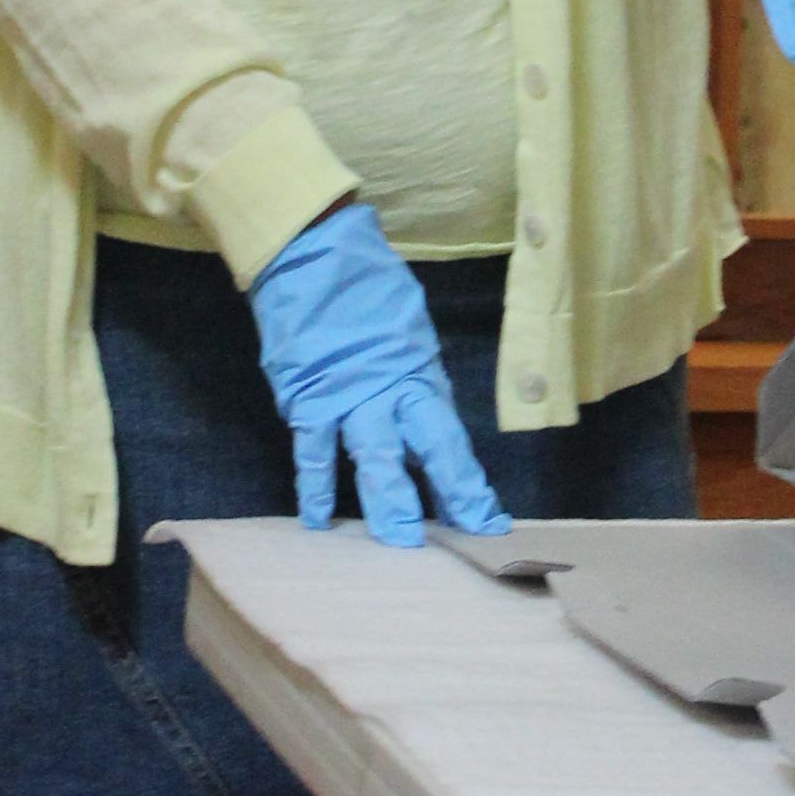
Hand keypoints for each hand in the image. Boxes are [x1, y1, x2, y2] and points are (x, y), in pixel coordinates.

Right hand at [245, 205, 511, 549]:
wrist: (311, 254)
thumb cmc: (367, 288)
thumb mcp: (408, 328)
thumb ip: (414, 377)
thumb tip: (423, 423)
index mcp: (419, 374)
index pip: (450, 439)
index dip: (468, 482)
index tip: (489, 519)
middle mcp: (389, 390)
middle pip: (423, 452)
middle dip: (443, 498)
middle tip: (459, 539)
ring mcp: (346, 397)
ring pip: (372, 458)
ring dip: (386, 502)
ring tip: (398, 541)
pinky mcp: (306, 397)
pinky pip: (313, 449)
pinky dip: (315, 485)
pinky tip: (317, 520)